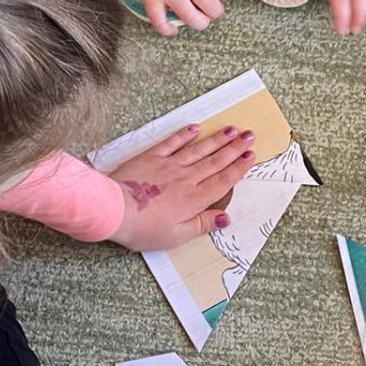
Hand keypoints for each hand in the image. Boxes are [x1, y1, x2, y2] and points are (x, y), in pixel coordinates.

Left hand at [109, 122, 254, 251]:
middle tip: (249, 135)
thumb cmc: (142, 228)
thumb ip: (202, 225)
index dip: (238, 168)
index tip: (251, 156)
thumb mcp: (176, 236)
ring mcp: (168, 166)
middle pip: (215, 161)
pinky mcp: (151, 158)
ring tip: (231, 129)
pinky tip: (195, 128)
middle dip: (234, 148)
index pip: (222, 180)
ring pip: (198, 150)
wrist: (114, 210)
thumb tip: (225, 218)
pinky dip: (184, 135)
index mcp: (194, 200)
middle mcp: (186, 179)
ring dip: (216, 139)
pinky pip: (171, 143)